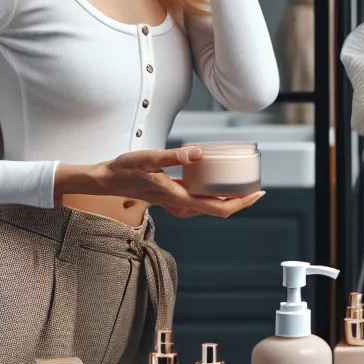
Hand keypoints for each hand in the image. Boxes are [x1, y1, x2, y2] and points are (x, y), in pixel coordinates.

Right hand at [69, 147, 267, 218]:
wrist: (105, 180)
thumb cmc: (124, 169)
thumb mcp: (148, 158)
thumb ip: (174, 156)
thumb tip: (200, 152)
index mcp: (178, 198)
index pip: (218, 208)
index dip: (241, 203)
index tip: (257, 193)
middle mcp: (179, 205)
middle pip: (218, 210)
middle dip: (240, 201)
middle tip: (258, 188)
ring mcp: (176, 203)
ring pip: (209, 207)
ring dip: (228, 200)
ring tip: (242, 186)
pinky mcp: (172, 197)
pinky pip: (199, 201)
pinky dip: (213, 195)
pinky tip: (216, 183)